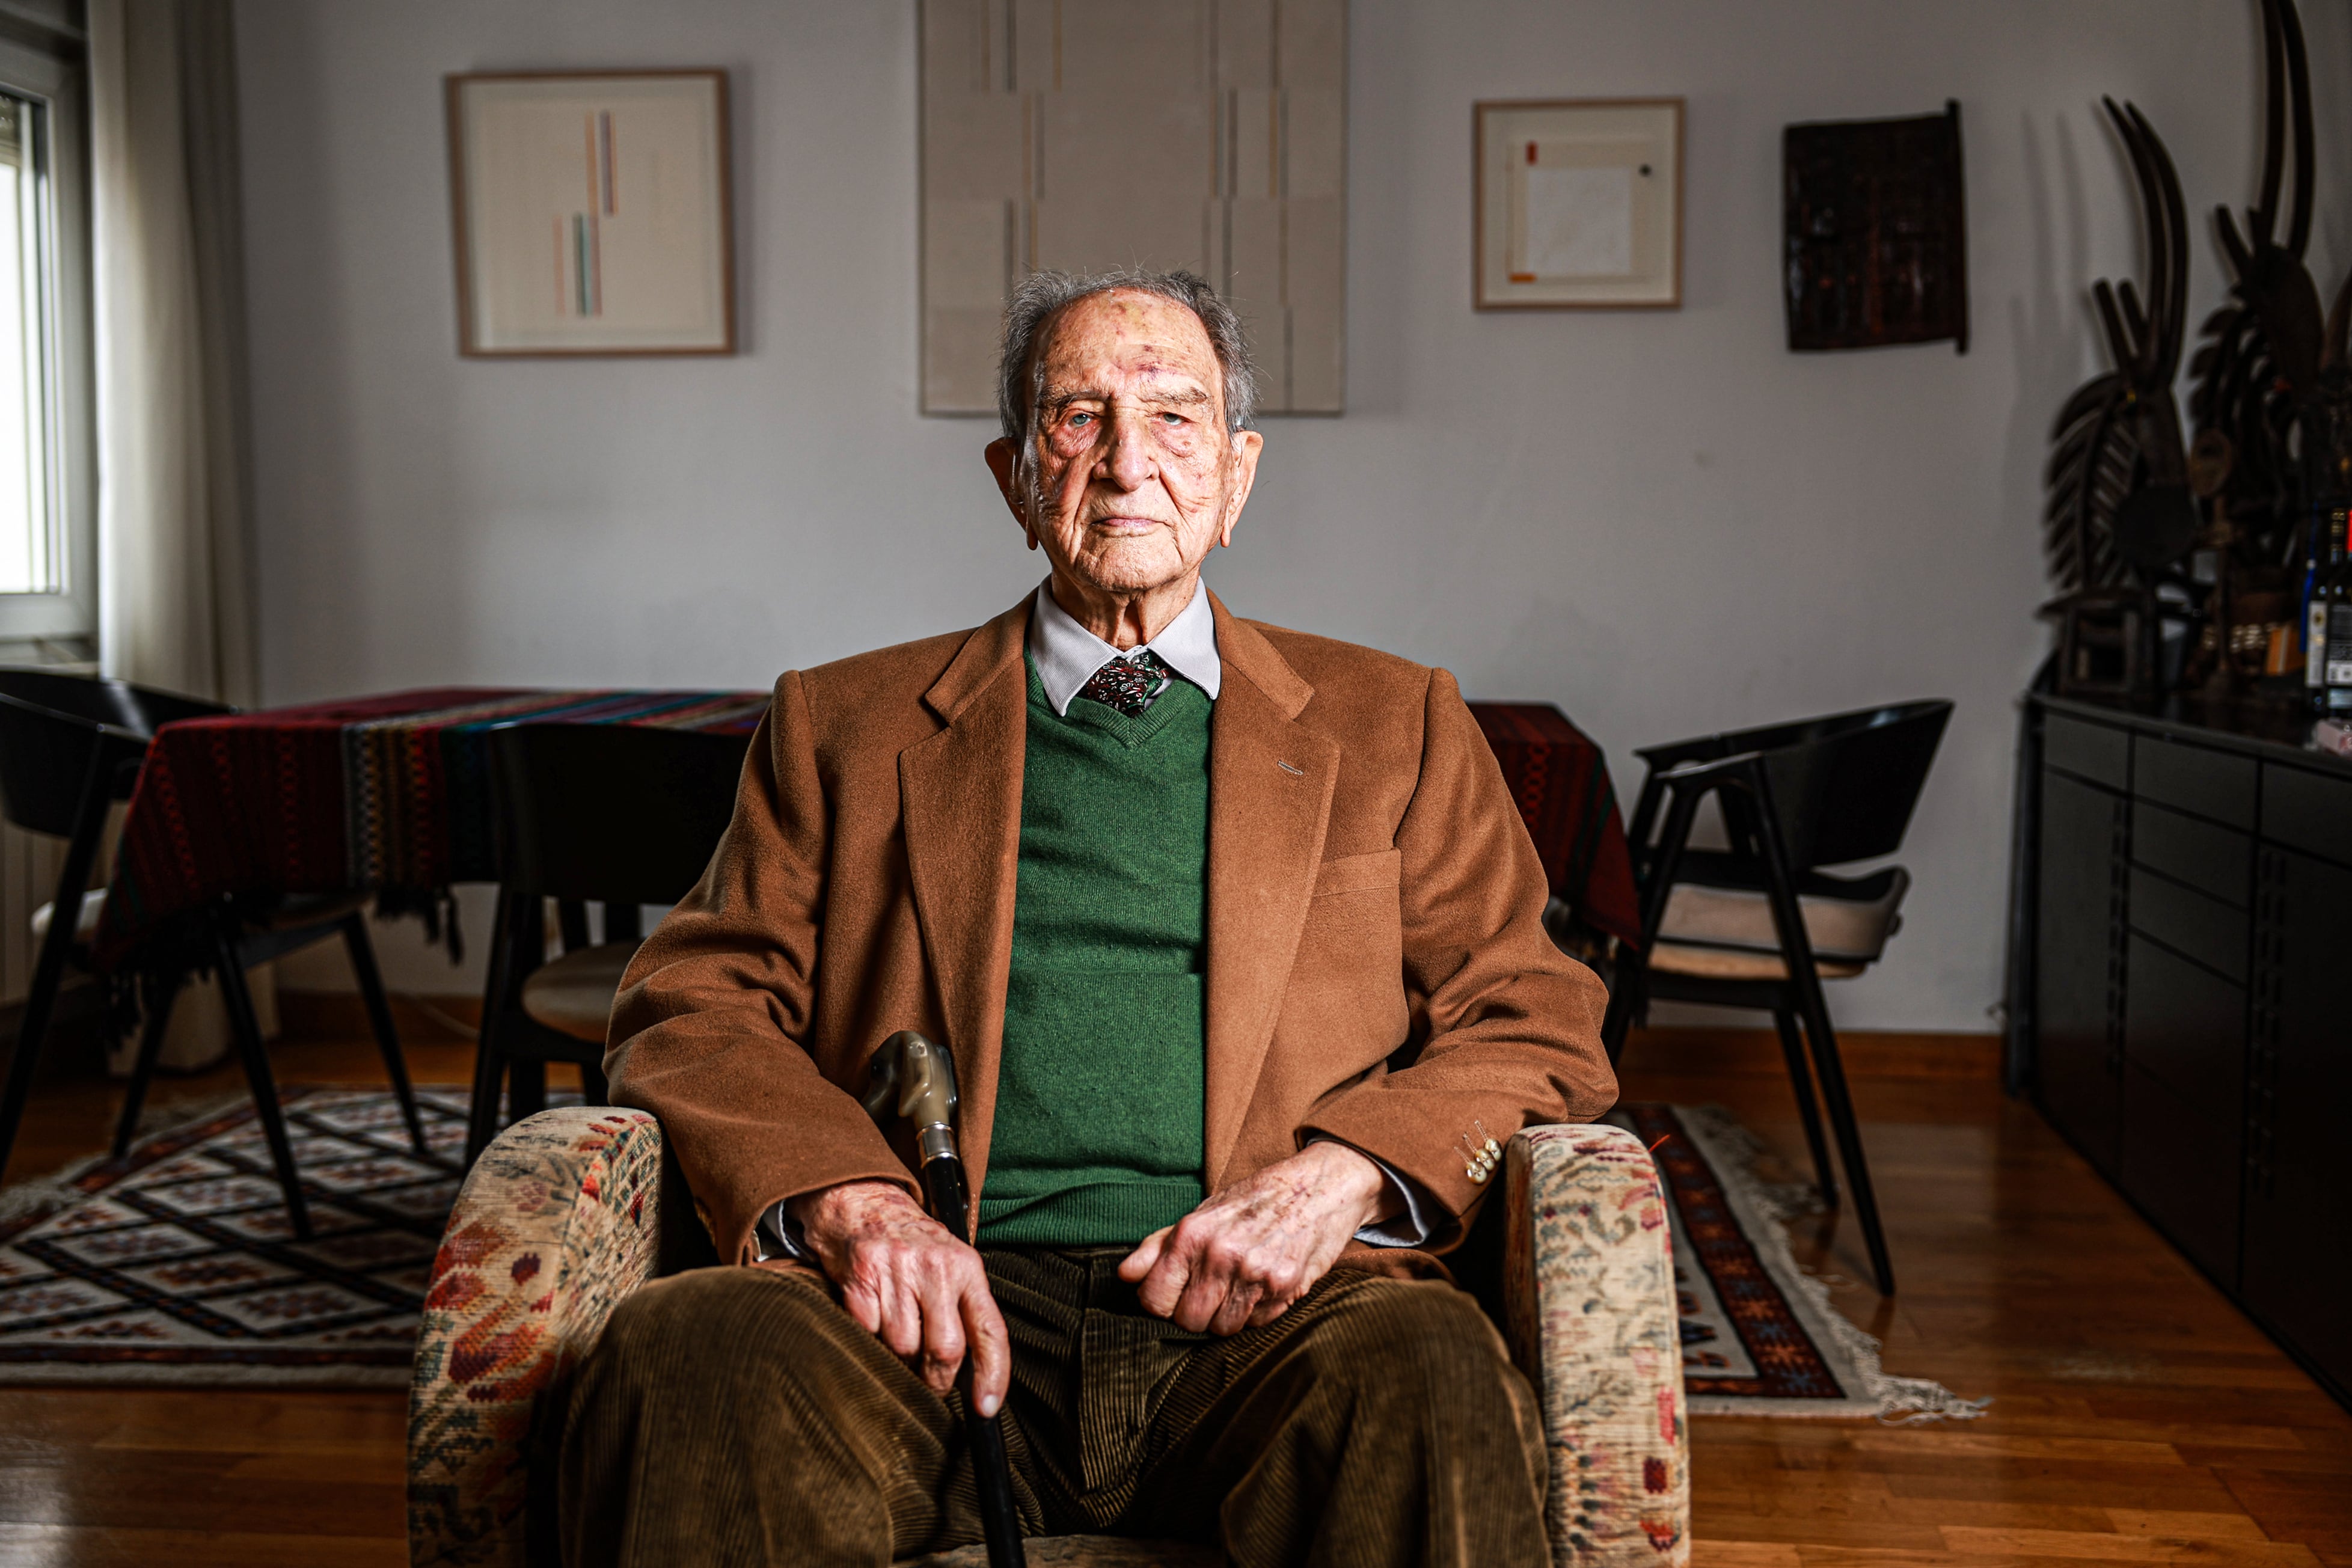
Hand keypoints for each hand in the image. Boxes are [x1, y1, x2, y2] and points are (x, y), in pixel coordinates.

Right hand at [786, 1179, 1009, 1416]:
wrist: (862, 1201)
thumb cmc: (912, 1244)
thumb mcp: (951, 1264)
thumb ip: (963, 1310)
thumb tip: (970, 1376)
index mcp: (966, 1266)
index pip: (990, 1330)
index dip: (994, 1375)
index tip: (987, 1409)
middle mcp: (936, 1267)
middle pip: (945, 1349)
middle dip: (936, 1380)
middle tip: (930, 1384)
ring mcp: (896, 1271)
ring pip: (902, 1348)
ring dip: (899, 1359)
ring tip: (896, 1339)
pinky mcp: (861, 1279)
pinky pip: (867, 1334)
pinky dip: (869, 1340)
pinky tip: (872, 1322)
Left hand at [1117, 1141, 1396, 1334]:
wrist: (1321, 1185)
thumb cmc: (1256, 1199)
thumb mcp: (1203, 1212)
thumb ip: (1159, 1245)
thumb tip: (1124, 1275)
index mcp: (1192, 1234)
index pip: (1154, 1299)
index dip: (1161, 1303)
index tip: (1175, 1295)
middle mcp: (1221, 1254)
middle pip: (1187, 1321)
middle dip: (1196, 1312)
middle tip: (1212, 1290)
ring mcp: (1254, 1273)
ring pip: (1222, 1329)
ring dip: (1227, 1315)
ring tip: (1239, 1286)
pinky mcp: (1285, 1286)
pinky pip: (1256, 1323)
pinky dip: (1257, 1311)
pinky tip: (1263, 1284)